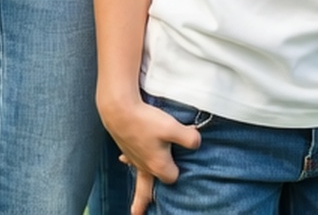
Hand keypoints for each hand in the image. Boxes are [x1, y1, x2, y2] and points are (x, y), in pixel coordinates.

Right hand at [97, 93, 200, 214]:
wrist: (119, 111)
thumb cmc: (146, 121)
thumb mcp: (173, 128)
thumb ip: (189, 138)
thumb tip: (197, 143)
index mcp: (157, 165)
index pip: (172, 178)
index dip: (179, 170)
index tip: (184, 162)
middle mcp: (144, 166)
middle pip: (146, 190)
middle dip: (144, 201)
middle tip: (138, 214)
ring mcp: (134, 158)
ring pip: (138, 176)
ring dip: (140, 183)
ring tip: (135, 199)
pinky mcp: (127, 147)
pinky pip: (130, 159)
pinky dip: (130, 160)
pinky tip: (126, 159)